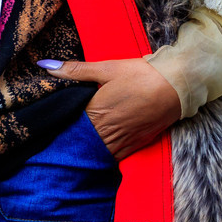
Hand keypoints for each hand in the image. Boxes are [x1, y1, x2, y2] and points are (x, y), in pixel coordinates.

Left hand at [37, 57, 180, 160]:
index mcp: (96, 111)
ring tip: (79, 148)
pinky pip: (117, 156)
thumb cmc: (140, 74)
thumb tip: (45, 65)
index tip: (55, 125)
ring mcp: (124, 139)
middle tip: (61, 142)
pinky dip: (108, 155)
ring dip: (89, 150)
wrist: (176, 86)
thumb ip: (75, 70)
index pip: (70, 125)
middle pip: (83, 142)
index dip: (62, 125)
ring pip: (99, 153)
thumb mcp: (106, 68)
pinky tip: (102, 151)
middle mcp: (108, 130)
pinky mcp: (139, 143)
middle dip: (74, 140)